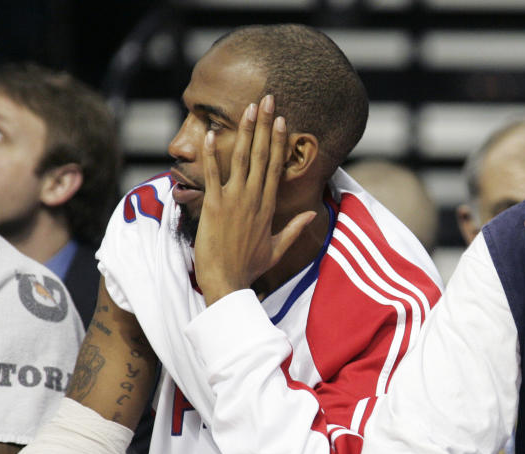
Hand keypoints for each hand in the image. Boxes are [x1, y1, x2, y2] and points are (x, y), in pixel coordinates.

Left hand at [194, 94, 316, 304]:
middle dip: (265, 126)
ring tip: (248, 108)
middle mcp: (254, 199)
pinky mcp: (214, 206)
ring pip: (242, 159)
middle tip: (267, 100)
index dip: (279, 141)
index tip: (281, 119)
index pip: (275, 167)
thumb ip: (294, 229)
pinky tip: (211, 134)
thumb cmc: (249, 268)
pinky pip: (212, 175)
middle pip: (261, 155)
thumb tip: (313, 216)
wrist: (228, 282)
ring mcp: (234, 201)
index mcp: (268, 207)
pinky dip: (211, 154)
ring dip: (245, 132)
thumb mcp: (277, 249)